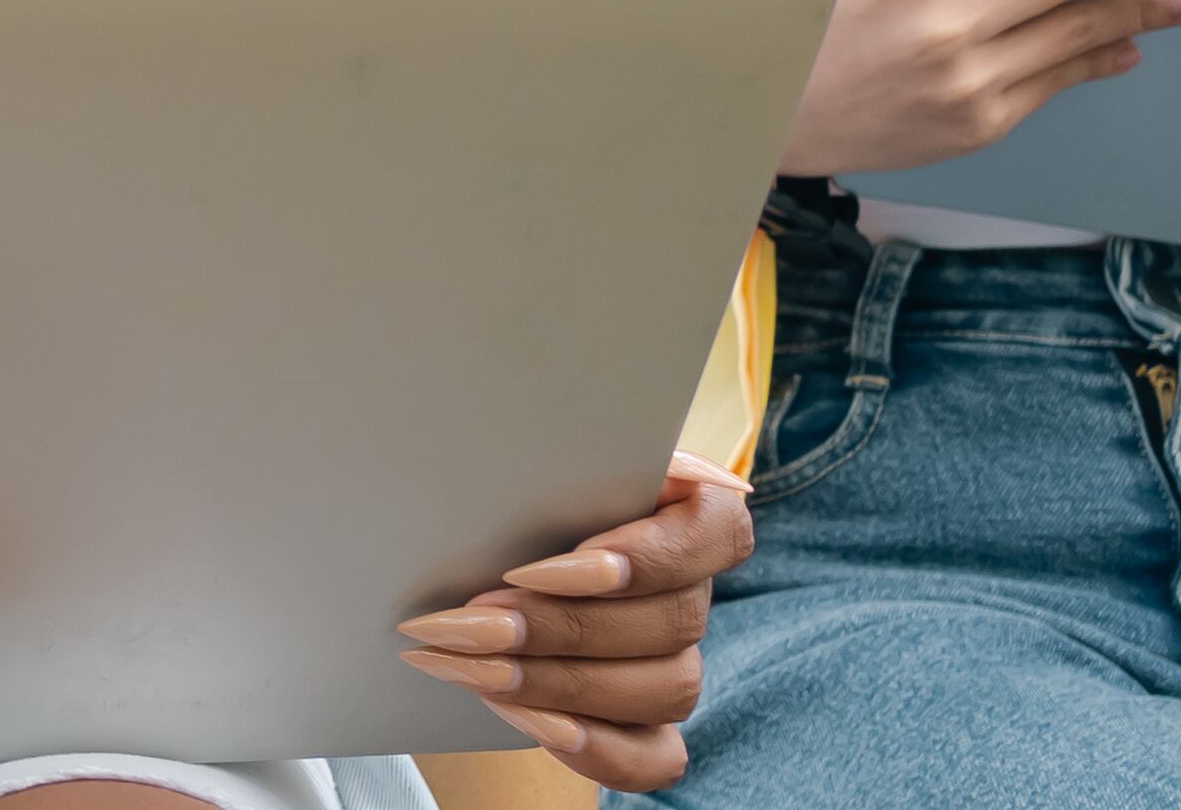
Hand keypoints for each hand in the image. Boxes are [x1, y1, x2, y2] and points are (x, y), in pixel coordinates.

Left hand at [393, 457, 751, 790]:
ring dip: (553, 681)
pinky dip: (592, 747)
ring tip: (464, 663)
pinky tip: (520, 717)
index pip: (716, 534)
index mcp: (693, 512)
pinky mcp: (650, 726)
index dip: (643, 556)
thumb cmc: (517, 482)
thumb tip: (595, 422)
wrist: (476, 545)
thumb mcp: (539, 447)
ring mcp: (676, 663)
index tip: (545, 562)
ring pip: (660, 689)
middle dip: (557, 626)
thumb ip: (576, 440)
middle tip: (467, 618)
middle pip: (668, 623)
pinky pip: (653, 757)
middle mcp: (693, 592)